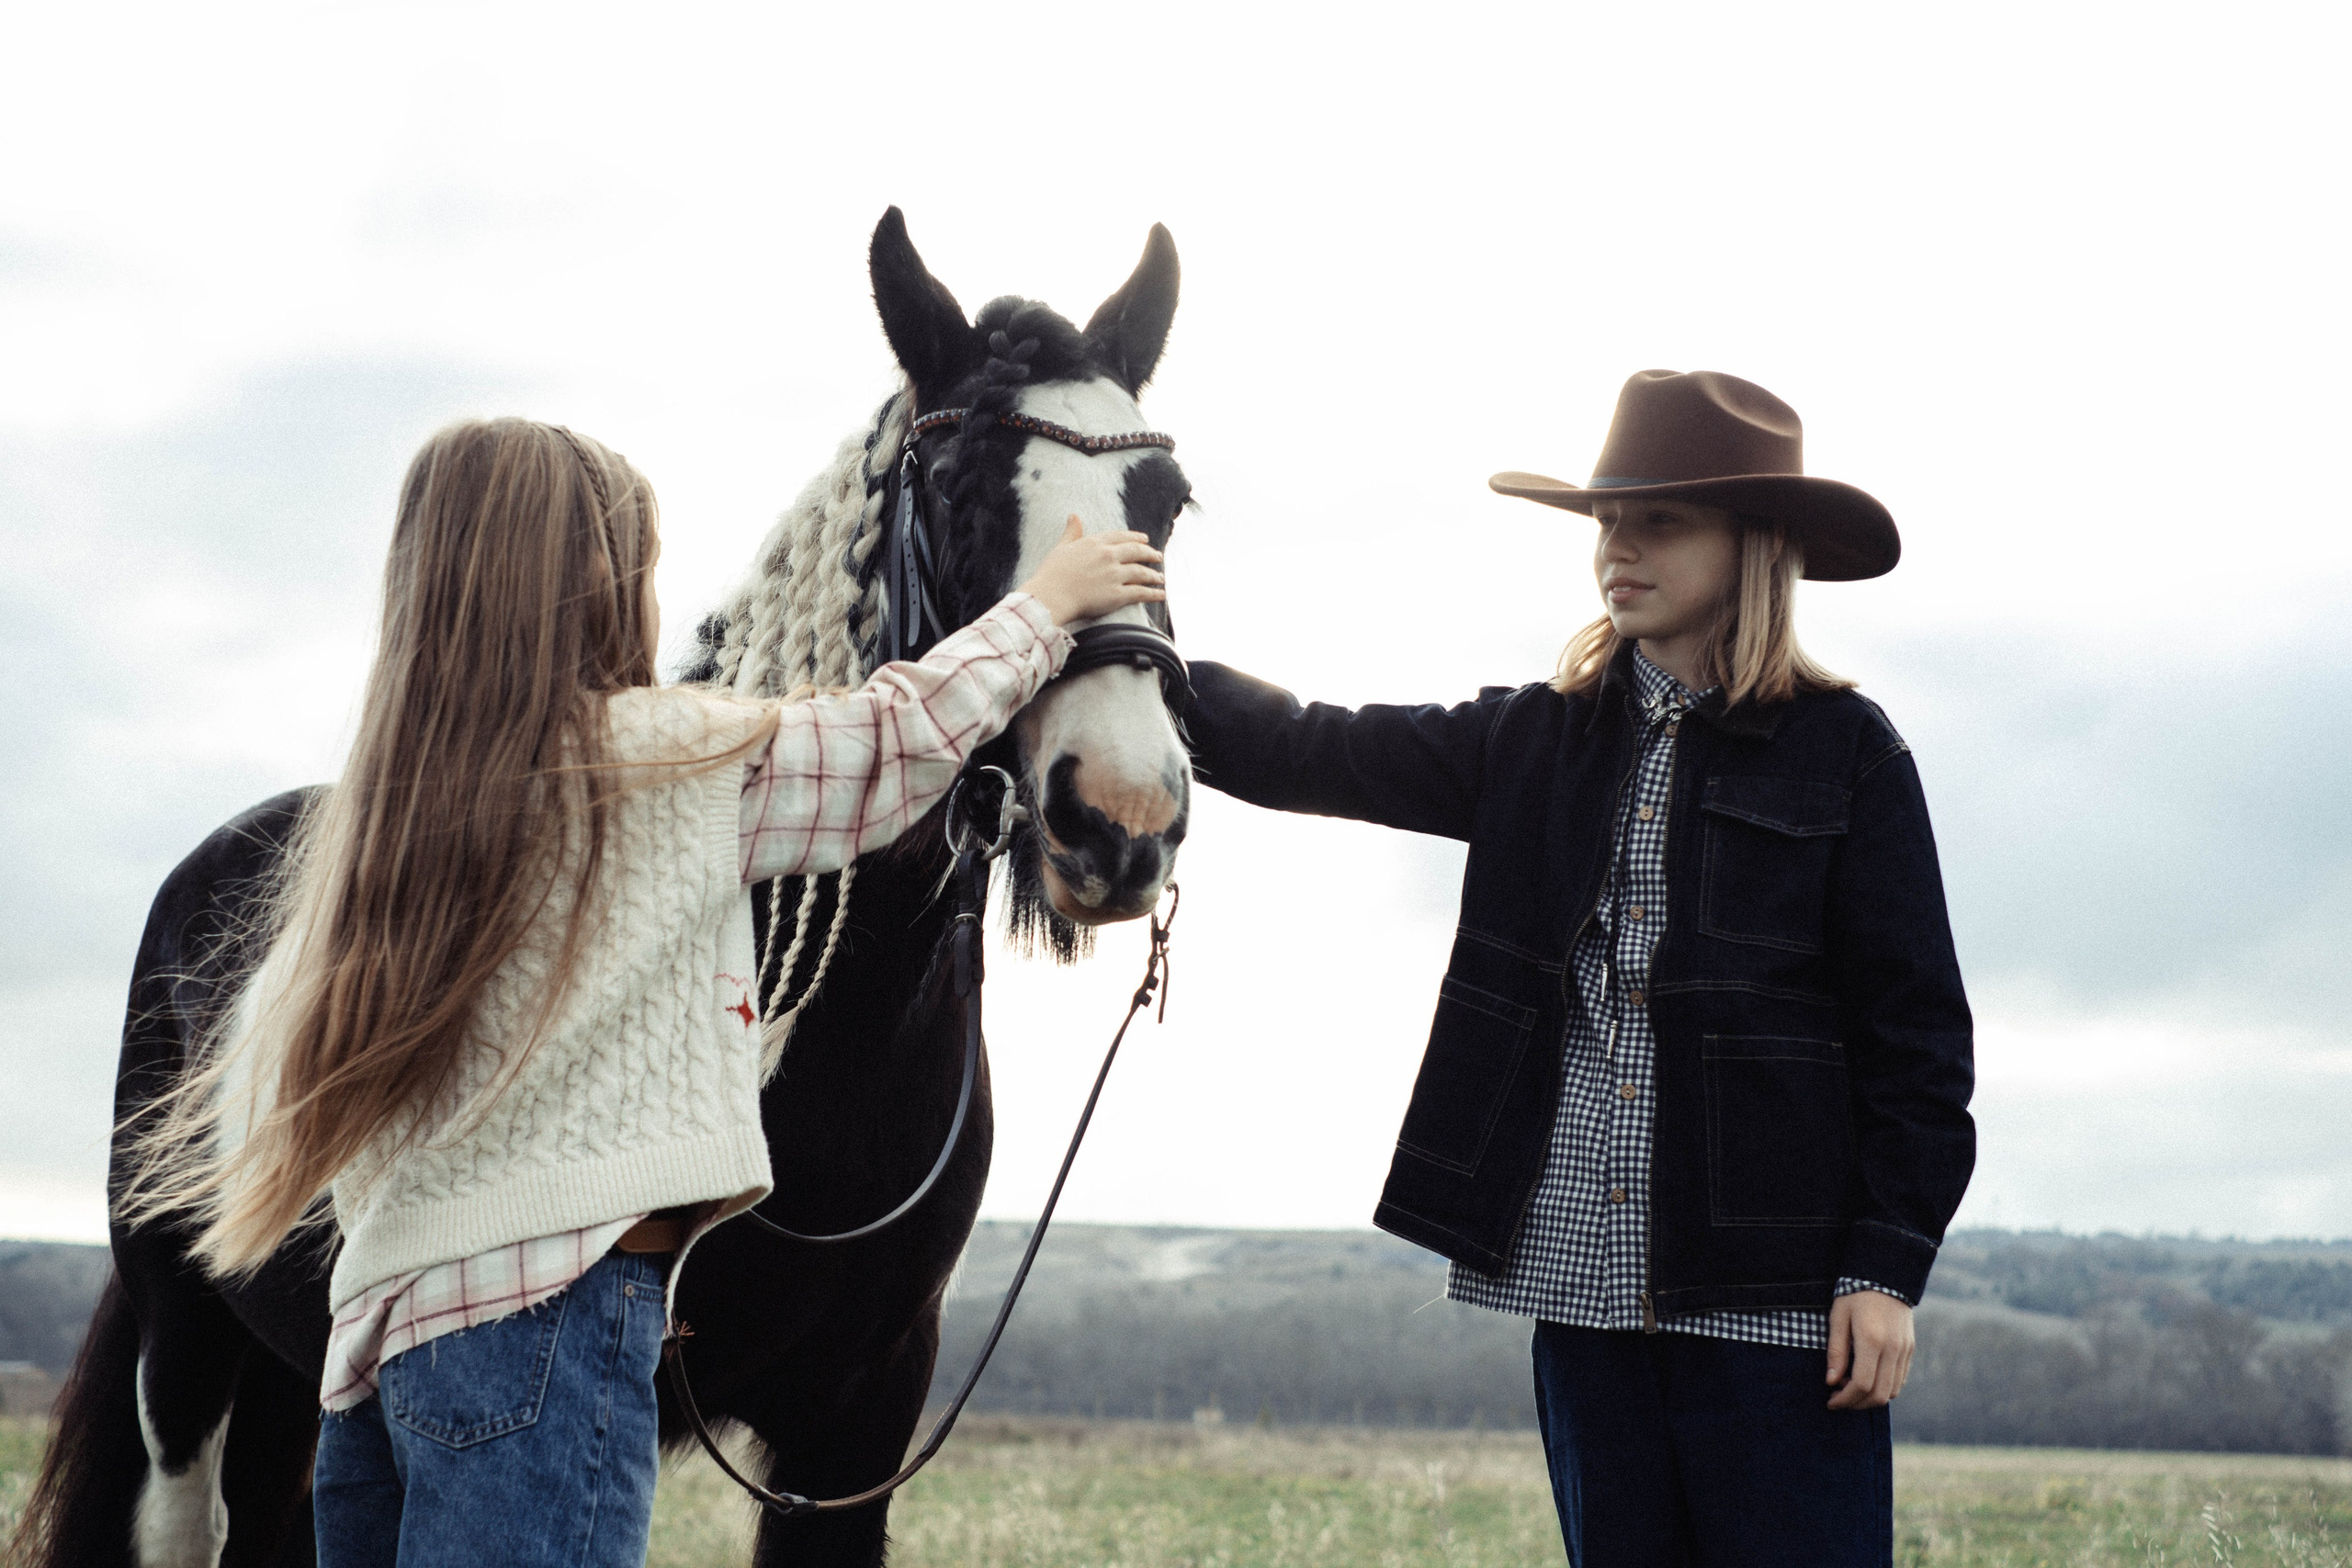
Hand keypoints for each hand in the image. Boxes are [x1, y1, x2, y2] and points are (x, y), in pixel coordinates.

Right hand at [1018, 516, 1165, 625]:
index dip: (1135, 538)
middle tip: (1158, 556)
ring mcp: (1114, 575)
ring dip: (1154, 575)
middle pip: (1136, 552)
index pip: (1121, 537)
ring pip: (1141, 572)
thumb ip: (1071, 532)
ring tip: (1161, 578)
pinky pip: (1140, 592)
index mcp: (1095, 543)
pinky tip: (1161, 594)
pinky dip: (1153, 593)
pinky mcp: (1117, 595)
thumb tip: (1073, 516)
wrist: (1050, 597)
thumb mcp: (1061, 548)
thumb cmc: (1051, 574)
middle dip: (1150, 554)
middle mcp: (1108, 556)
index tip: (1144, 540)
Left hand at [1826, 1289, 1913, 1409]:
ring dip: (1871, 1398)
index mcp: (1872, 1340)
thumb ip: (1836, 1351)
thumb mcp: (1838, 1317)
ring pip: (1892, 1391)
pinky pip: (1900, 1380)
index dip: (1845, 1399)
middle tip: (1839, 1399)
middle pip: (1879, 1394)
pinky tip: (1867, 1378)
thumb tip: (1831, 1381)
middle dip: (1857, 1403)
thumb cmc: (1855, 1294)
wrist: (1886, 1275)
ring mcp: (1905, 1350)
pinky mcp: (1910, 1349)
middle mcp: (1893, 1349)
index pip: (1862, 1384)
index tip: (1831, 1401)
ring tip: (1850, 1387)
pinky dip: (1884, 1388)